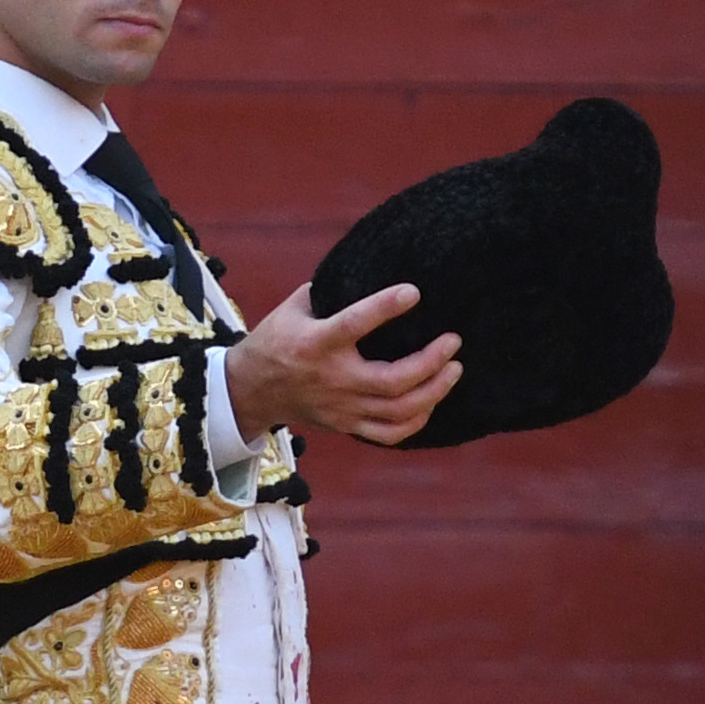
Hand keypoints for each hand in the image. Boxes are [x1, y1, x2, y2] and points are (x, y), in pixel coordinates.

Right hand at [224, 283, 461, 446]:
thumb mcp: (293, 308)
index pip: (354, 325)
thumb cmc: (275, 340)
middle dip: (431, 362)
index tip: (414, 292)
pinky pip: (389, 434)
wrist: (250, 390)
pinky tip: (431, 401)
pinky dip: (417, 420)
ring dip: (434, 391)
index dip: (385, 307)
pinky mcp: (346, 425)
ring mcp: (341, 407)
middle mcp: (332, 378)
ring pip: (398, 411)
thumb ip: (330, 292)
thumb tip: (371, 269)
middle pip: (392, 381)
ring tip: (454, 370)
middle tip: (453, 342)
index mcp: (316, 343)